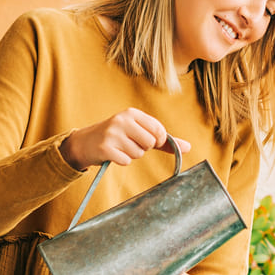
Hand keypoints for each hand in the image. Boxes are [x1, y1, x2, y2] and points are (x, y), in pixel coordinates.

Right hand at [59, 108, 190, 169]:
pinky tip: (112, 154)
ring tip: (119, 148)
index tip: (147, 141)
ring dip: (131, 155)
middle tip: (129, 144)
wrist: (85, 143)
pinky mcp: (104, 148)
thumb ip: (164, 141)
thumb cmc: (118, 137)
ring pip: (138, 154)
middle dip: (143, 148)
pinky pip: (125, 161)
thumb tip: (189, 148)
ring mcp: (112, 134)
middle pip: (150, 143)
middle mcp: (122, 120)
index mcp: (132, 113)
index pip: (158, 130)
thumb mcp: (139, 132)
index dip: (157, 141)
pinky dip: (121, 161)